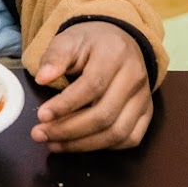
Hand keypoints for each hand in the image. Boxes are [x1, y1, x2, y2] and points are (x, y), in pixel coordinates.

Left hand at [29, 21, 151, 152]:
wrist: (118, 41)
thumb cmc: (90, 43)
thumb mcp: (68, 40)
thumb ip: (55, 57)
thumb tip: (42, 78)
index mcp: (115, 54)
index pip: (92, 85)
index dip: (66, 104)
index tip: (41, 116)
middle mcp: (135, 77)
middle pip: (104, 115)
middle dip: (69, 130)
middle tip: (40, 135)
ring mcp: (144, 97)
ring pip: (117, 133)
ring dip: (82, 145)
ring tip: (54, 144)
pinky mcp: (147, 113)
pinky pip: (129, 139)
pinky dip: (103, 147)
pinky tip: (80, 143)